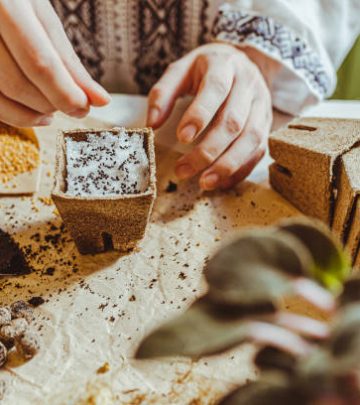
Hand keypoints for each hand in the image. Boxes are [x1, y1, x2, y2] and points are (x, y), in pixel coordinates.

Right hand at [0, 0, 109, 126]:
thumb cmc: (12, 2)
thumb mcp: (41, 17)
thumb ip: (69, 61)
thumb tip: (100, 100)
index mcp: (6, 5)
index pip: (39, 62)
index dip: (66, 93)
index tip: (85, 107)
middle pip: (18, 84)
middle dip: (52, 103)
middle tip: (74, 107)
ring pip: (1, 97)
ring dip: (34, 113)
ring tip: (53, 110)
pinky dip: (16, 115)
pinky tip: (35, 114)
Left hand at [147, 43, 271, 189]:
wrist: (242, 62)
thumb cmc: (206, 69)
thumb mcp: (180, 71)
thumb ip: (163, 94)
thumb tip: (152, 125)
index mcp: (224, 66)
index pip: (215, 89)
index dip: (200, 115)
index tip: (182, 138)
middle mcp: (248, 85)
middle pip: (233, 121)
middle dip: (208, 150)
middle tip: (183, 171)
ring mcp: (261, 106)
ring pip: (251, 139)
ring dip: (227, 165)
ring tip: (204, 183)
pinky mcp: (266, 125)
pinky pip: (259, 150)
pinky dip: (241, 170)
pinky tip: (221, 182)